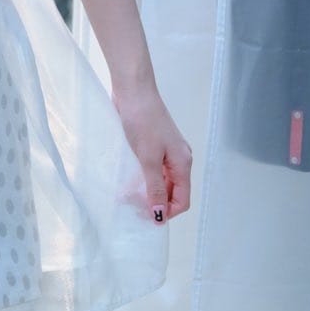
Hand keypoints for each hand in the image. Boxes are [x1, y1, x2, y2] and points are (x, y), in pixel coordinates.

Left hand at [113, 82, 192, 223]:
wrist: (133, 91)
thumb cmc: (142, 122)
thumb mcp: (148, 159)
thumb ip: (155, 188)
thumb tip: (160, 215)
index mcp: (183, 163)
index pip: (183, 199)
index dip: (167, 213)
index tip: (146, 219)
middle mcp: (178, 160)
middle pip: (173, 192)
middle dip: (155, 204)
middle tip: (132, 209)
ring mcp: (166, 153)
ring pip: (161, 182)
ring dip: (147, 192)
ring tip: (126, 198)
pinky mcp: (153, 146)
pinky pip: (151, 171)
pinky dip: (141, 180)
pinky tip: (126, 183)